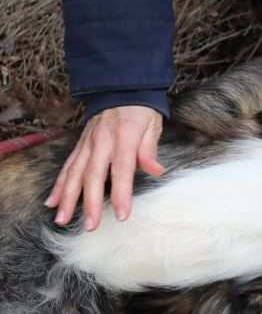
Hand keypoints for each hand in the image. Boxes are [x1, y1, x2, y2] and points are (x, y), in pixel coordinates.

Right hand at [46, 106, 164, 230]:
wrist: (120, 88)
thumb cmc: (141, 110)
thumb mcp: (152, 125)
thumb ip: (149, 149)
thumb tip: (156, 170)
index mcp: (124, 137)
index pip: (122, 169)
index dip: (121, 193)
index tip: (122, 214)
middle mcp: (101, 141)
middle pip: (93, 175)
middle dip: (90, 203)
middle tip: (90, 225)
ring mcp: (87, 143)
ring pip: (74, 173)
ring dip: (68, 198)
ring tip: (63, 219)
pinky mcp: (80, 145)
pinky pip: (67, 166)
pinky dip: (59, 184)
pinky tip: (53, 202)